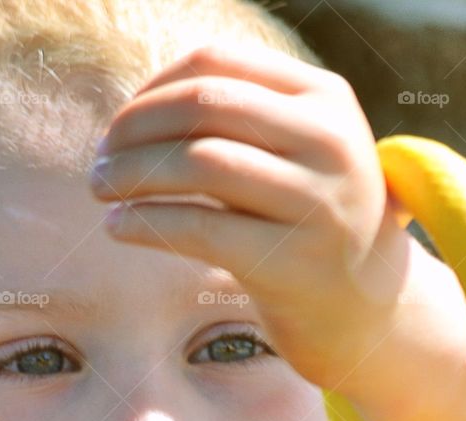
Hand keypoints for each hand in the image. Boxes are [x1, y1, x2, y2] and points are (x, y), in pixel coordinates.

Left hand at [89, 40, 411, 389]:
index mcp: (324, 98)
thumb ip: (239, 122)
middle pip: (203, 106)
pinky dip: (147, 223)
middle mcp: (327, 141)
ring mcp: (316, 203)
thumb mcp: (294, 155)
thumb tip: (134, 114)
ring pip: (199, 163)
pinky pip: (201, 229)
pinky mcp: (292, 263)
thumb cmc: (307, 225)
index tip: (120, 126)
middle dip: (134, 130)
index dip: (152, 90)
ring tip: (100, 191)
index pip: (217, 64)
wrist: (367, 311)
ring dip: (132, 174)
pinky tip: (119, 227)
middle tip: (98, 161)